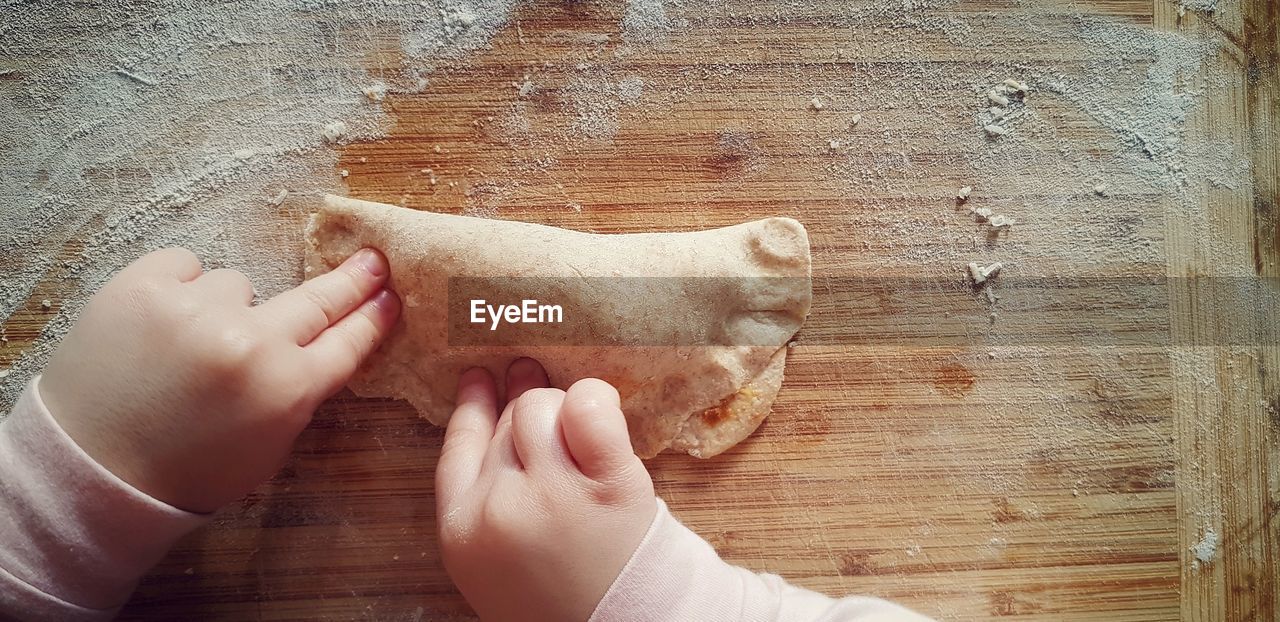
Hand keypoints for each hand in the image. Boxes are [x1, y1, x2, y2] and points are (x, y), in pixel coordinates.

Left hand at [40, 247, 399, 512]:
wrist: (92, 470)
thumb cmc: (185, 473)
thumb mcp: (266, 449)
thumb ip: (297, 394)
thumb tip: (318, 346)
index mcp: (288, 389)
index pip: (348, 341)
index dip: (372, 317)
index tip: (388, 295)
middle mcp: (252, 342)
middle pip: (317, 300)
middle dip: (350, 280)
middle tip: (370, 260)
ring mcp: (199, 308)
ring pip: (238, 284)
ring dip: (225, 308)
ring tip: (187, 348)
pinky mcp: (147, 284)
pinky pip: (186, 265)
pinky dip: (179, 288)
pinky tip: (161, 325)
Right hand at [436, 358, 657, 621]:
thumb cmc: (560, 593)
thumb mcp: (491, 559)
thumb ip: (479, 494)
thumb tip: (488, 399)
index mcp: (461, 531)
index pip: (458, 444)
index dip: (473, 405)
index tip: (481, 376)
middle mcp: (500, 509)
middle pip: (509, 422)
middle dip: (534, 418)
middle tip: (559, 425)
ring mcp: (554, 496)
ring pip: (544, 408)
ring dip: (565, 411)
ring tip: (586, 437)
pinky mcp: (609, 485)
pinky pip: (589, 410)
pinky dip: (596, 400)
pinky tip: (602, 409)